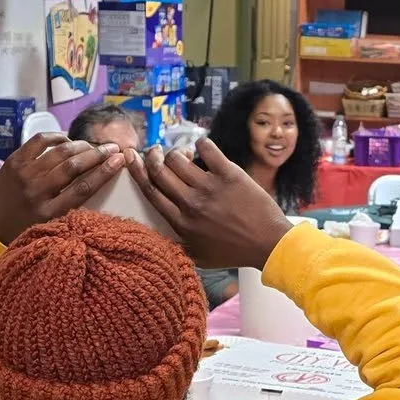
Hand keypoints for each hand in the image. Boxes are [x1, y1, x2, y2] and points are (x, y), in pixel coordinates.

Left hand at [0, 133, 125, 243]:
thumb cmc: (27, 226)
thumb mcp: (52, 224)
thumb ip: (71, 206)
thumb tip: (97, 177)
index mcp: (49, 213)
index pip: (83, 189)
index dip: (104, 172)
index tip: (120, 160)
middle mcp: (36, 192)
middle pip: (74, 167)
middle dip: (97, 154)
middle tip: (112, 148)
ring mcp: (24, 174)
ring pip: (59, 152)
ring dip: (81, 145)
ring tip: (92, 146)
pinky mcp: (15, 161)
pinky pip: (40, 141)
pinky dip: (57, 137)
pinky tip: (67, 141)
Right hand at [129, 137, 291, 270]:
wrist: (268, 244)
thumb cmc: (234, 252)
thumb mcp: (198, 257)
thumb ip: (175, 245)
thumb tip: (156, 234)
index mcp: (181, 222)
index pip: (151, 191)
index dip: (137, 170)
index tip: (131, 157)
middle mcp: (191, 203)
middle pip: (159, 171)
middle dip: (152, 156)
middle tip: (155, 151)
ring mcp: (210, 187)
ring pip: (178, 158)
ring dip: (176, 151)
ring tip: (184, 154)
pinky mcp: (229, 174)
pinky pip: (207, 148)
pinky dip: (201, 143)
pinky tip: (203, 147)